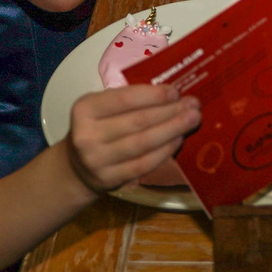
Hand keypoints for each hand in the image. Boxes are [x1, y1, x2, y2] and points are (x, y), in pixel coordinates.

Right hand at [62, 83, 199, 192]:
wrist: (77, 168)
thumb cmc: (97, 129)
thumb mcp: (102, 109)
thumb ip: (130, 101)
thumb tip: (173, 96)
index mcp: (85, 109)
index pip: (124, 98)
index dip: (153, 95)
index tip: (176, 92)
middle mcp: (87, 135)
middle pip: (137, 121)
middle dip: (170, 112)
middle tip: (194, 105)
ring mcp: (96, 160)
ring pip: (142, 143)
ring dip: (172, 130)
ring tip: (192, 120)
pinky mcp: (109, 179)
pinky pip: (143, 164)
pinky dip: (164, 151)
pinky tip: (178, 140)